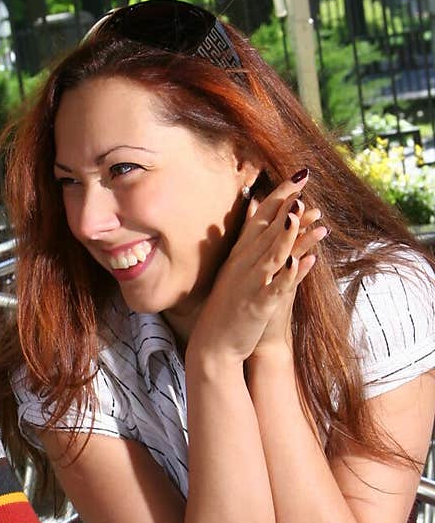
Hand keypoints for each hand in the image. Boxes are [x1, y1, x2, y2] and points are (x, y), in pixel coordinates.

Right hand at [189, 170, 325, 363]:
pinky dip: (292, 273)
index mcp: (239, 255)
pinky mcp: (258, 305)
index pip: (260, 218)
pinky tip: (308, 261)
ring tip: (310, 213)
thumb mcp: (234, 272)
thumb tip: (255, 216)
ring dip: (292, 233)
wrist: (212, 345)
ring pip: (274, 253)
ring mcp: (250, 284)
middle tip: (306, 181)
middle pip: (268, 229)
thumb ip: (247, 243)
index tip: (298, 177)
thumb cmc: (225, 308)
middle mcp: (243, 265)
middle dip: (288, 204)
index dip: (279, 196)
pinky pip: (278, 286)